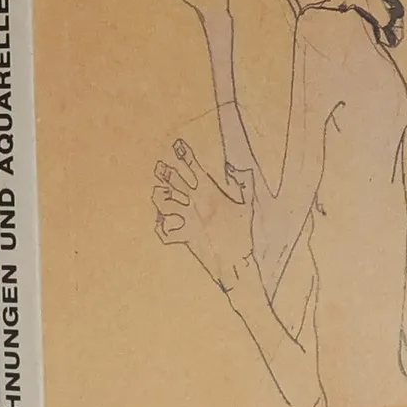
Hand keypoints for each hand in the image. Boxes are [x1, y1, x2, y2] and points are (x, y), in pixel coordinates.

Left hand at [153, 139, 254, 292]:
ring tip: (157, 193)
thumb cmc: (243, 234)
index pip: (194, 168)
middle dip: (165, 172)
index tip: (177, 146)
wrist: (236, 260)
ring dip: (159, 198)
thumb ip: (245, 185)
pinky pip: (166, 232)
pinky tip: (160, 224)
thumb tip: (237, 168)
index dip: (184, 155)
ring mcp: (189, 220)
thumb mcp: (249, 206)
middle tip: (159, 167)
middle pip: (174, 182)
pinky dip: (161, 228)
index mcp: (211, 193)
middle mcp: (196, 204)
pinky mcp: (185, 236)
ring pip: (164, 204)